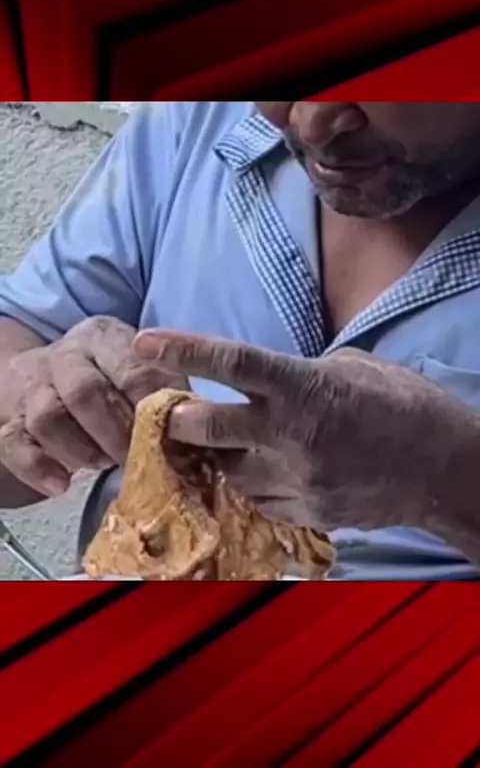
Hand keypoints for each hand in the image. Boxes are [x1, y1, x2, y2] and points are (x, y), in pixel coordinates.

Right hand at [0, 317, 186, 497]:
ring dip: (81, 449)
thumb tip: (211, 442)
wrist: (43, 372)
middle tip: (138, 461)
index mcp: (106, 339)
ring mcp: (34, 387)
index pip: (132, 367)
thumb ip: (170, 396)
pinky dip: (38, 466)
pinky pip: (15, 442)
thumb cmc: (108, 378)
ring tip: (102, 466)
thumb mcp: (139, 369)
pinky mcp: (10, 419)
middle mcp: (67, 357)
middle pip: (86, 392)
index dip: (152, 405)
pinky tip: (61, 485)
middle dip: (116, 434)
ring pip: (49, 416)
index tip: (173, 435)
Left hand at [135, 330, 479, 537]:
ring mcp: (298, 480)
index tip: (144, 343)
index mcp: (305, 387)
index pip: (232, 363)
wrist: (447, 469)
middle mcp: (292, 435)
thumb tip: (268, 379)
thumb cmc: (404, 405)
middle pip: (207, 430)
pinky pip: (258, 501)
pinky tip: (264, 472)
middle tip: (173, 414)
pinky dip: (251, 486)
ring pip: (226, 473)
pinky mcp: (306, 512)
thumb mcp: (352, 369)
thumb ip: (300, 373)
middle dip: (180, 422)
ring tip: (226, 445)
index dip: (182, 350)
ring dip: (217, 458)